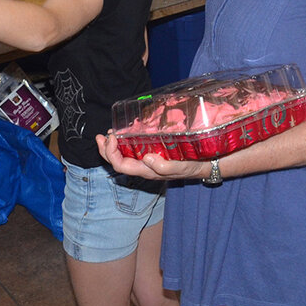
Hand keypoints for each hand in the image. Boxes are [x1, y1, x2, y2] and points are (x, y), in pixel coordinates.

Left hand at [96, 133, 210, 180]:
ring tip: (108, 134)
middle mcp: (143, 167)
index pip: (121, 165)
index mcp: (146, 171)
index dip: (111, 152)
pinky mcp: (152, 154)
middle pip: (117, 162)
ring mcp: (146, 161)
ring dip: (112, 146)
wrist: (204, 164)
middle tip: (100, 136)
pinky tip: (124, 135)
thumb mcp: (180, 168)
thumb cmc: (191, 167)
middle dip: (105, 150)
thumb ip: (164, 166)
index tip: (112, 137)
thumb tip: (146, 158)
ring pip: (122, 156)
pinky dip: (124, 143)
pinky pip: (132, 150)